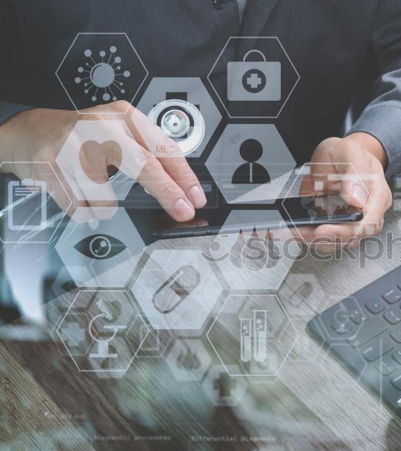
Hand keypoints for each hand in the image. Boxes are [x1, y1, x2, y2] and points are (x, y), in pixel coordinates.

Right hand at [0, 101, 205, 221]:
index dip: (184, 176)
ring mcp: (74, 145)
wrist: (32, 131)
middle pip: (143, 165)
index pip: (163, 148)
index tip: (196, 197)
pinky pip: (80, 205)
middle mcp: (100, 126)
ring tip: (94, 190)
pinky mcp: (51, 165)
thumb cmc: (86, 136)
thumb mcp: (122, 133)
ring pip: (106, 196)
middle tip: (182, 211)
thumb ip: (150, 155)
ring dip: (105, 206)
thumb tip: (182, 190)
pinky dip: (83, 209)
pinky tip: (76, 191)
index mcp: (125, 116)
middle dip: (167, 193)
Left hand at [294, 133, 391, 252]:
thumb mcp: (350, 153)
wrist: (335, 156)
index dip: (347, 231)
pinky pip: (320, 237)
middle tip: (307, 232)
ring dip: (313, 240)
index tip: (325, 229)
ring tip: (294, 231)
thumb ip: (355, 174)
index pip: (369, 223)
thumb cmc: (347, 154)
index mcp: (377, 197)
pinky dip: (305, 235)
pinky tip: (292, 230)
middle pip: (351, 237)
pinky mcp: (332, 225)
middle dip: (327, 239)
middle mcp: (365, 214)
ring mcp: (348, 222)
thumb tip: (357, 200)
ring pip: (335, 241)